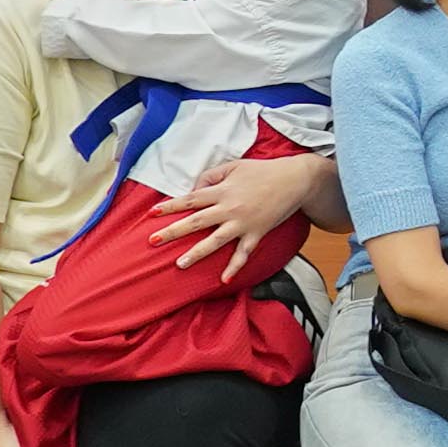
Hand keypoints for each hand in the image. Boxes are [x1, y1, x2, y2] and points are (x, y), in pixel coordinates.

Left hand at [156, 143, 327, 270]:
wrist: (296, 179)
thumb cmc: (263, 170)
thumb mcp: (234, 166)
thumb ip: (211, 176)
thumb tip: (194, 190)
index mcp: (222, 191)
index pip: (190, 199)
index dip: (170, 206)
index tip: (152, 214)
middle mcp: (230, 208)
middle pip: (196, 221)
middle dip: (173, 232)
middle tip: (153, 241)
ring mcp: (243, 223)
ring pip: (215, 241)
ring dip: (196, 253)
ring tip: (179, 264)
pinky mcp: (257, 233)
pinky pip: (243, 253)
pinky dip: (234, 267)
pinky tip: (224, 280)